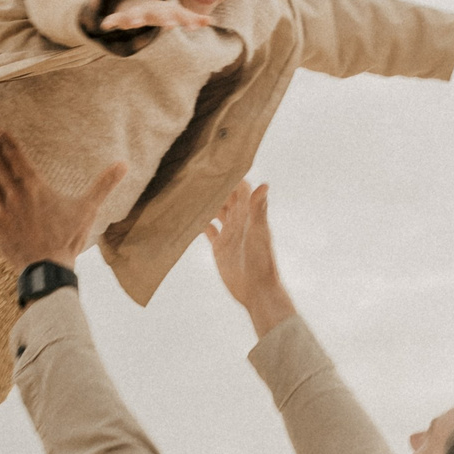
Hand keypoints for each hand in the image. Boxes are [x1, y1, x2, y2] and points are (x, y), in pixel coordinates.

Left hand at [0, 130, 126, 271]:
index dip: (7, 143)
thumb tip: (124, 164)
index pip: (18, 159)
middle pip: (0, 166)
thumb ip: (104, 184)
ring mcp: (4, 211)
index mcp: (36, 188)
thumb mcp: (88, 209)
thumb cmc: (69, 237)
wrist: (47, 268)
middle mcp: (16, 195)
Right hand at [99, 0, 211, 32]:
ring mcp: (136, 13)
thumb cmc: (162, 11)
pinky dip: (111, 21)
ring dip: (134, 20)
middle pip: (158, 15)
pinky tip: (105, 25)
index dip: (186, 21)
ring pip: (135, 16)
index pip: (178, 16)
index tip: (194, 28)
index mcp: (166, 11)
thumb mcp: (176, 13)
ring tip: (132, 24)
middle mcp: (151, 11)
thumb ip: (191, 18)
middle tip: (170, 25)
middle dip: (164, 20)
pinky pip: (116, 19)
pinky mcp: (122, 17)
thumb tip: (210, 21)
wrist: (139, 0)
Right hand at [202, 178, 297, 339]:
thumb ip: (259, 209)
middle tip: (195, 172)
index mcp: (250, 214)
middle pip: (225, 197)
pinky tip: (187, 216)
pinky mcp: (220, 247)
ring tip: (188, 190)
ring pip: (215, 211)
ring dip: (205, 202)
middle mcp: (239, 220)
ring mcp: (229, 233)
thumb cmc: (262, 262)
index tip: (216, 161)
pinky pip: (208, 230)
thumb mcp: (259, 233)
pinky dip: (199, 222)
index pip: (240, 188)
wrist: (257, 291)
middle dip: (214, 186)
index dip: (230, 176)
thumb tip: (265, 184)